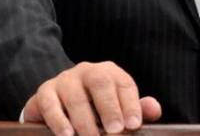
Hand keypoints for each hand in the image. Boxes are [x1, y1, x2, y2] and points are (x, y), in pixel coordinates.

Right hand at [22, 61, 161, 135]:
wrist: (57, 106)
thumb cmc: (94, 109)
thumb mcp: (117, 108)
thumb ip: (136, 109)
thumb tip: (155, 109)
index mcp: (110, 73)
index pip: (124, 84)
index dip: (131, 104)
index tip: (134, 125)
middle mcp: (88, 71)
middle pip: (100, 82)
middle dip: (109, 108)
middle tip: (115, 130)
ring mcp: (65, 80)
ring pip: (75, 97)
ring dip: (84, 121)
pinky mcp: (44, 92)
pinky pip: (50, 104)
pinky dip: (59, 121)